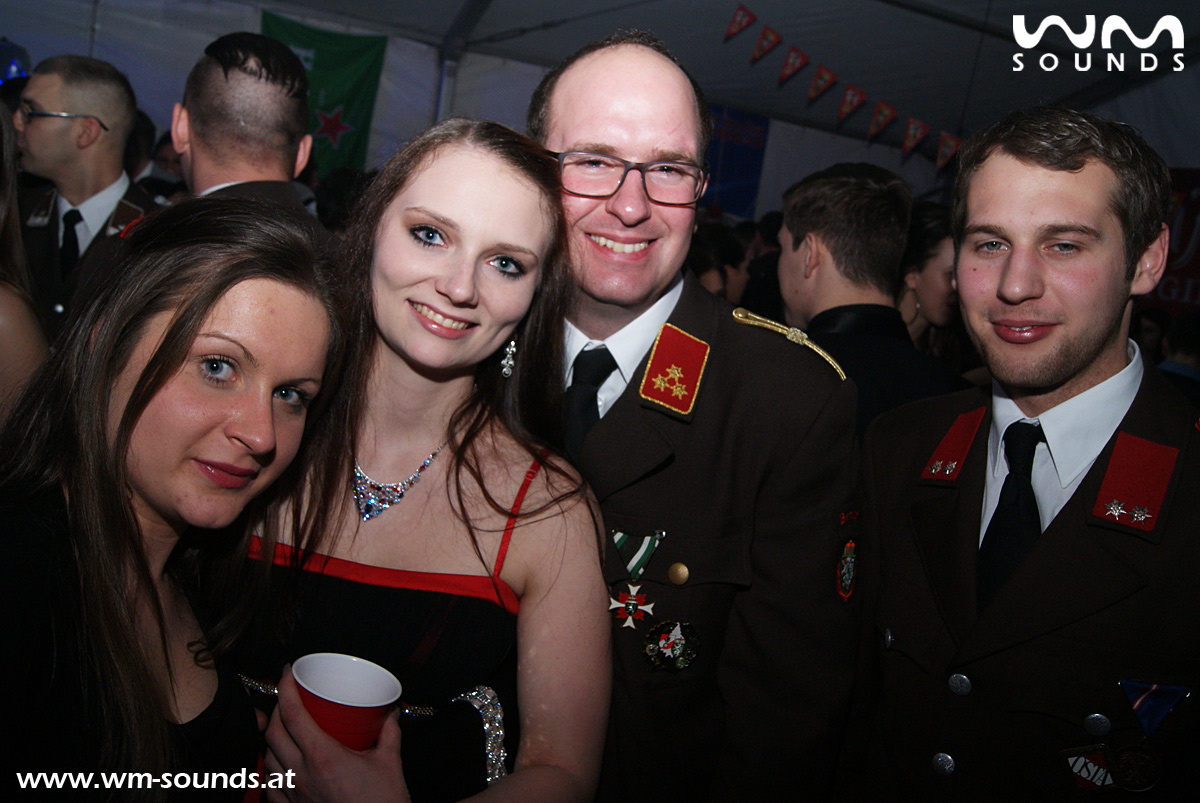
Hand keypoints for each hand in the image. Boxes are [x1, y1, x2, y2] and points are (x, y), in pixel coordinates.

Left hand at [263, 665, 409, 802]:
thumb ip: (389, 732)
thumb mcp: (390, 762)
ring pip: (266, 759)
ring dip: (271, 739)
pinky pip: (270, 786)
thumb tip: (390, 711)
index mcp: (323, 756)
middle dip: (275, 710)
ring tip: (283, 730)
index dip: (285, 688)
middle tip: (288, 699)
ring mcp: (294, 795)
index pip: (292, 714)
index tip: (288, 673)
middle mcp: (302, 774)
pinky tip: (280, 765)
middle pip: (273, 733)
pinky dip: (271, 770)